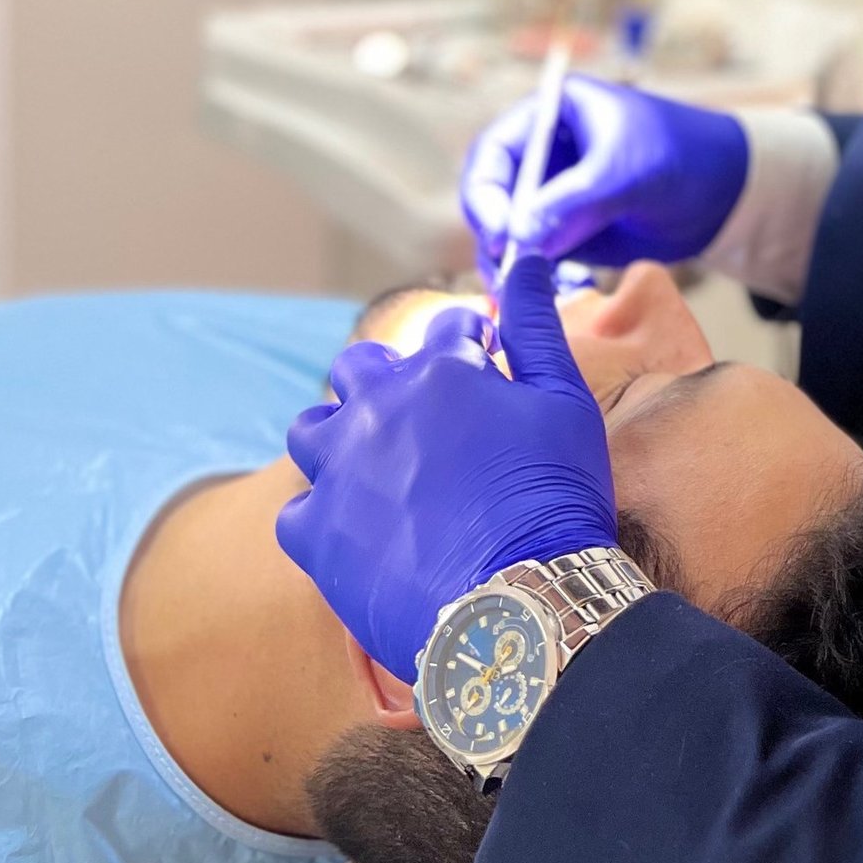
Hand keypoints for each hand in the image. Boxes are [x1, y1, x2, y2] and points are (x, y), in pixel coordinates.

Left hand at [277, 255, 617, 678]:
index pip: (447, 331)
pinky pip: (298, 508)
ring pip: (313, 429)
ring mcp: (338, 472)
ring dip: (343, 436)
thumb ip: (538, 324)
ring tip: (382, 467)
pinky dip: (324, 510)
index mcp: (442, 371)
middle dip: (392, 379)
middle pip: (360, 368)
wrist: (520, 604)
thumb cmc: (556, 497)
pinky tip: (362, 526)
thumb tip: (529, 258)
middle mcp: (377, 409)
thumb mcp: (565, 400)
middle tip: (431, 420)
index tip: (487, 367)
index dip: (472, 346)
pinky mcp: (316, 535)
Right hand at [460, 75, 748, 284]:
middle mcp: (542, 154)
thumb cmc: (681, 157)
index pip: (493, 152)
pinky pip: (533, 256)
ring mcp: (552, 194)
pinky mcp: (566, 230)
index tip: (500, 233)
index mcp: (551, 116)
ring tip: (519, 295)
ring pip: (508, 232)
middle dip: (494, 234)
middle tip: (506, 272)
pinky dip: (530, 278)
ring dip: (508, 264)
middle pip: (491, 196)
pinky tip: (543, 297)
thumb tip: (518, 237)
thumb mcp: (627, 172)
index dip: (485, 194)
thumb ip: (574, 201)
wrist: (725, 192)